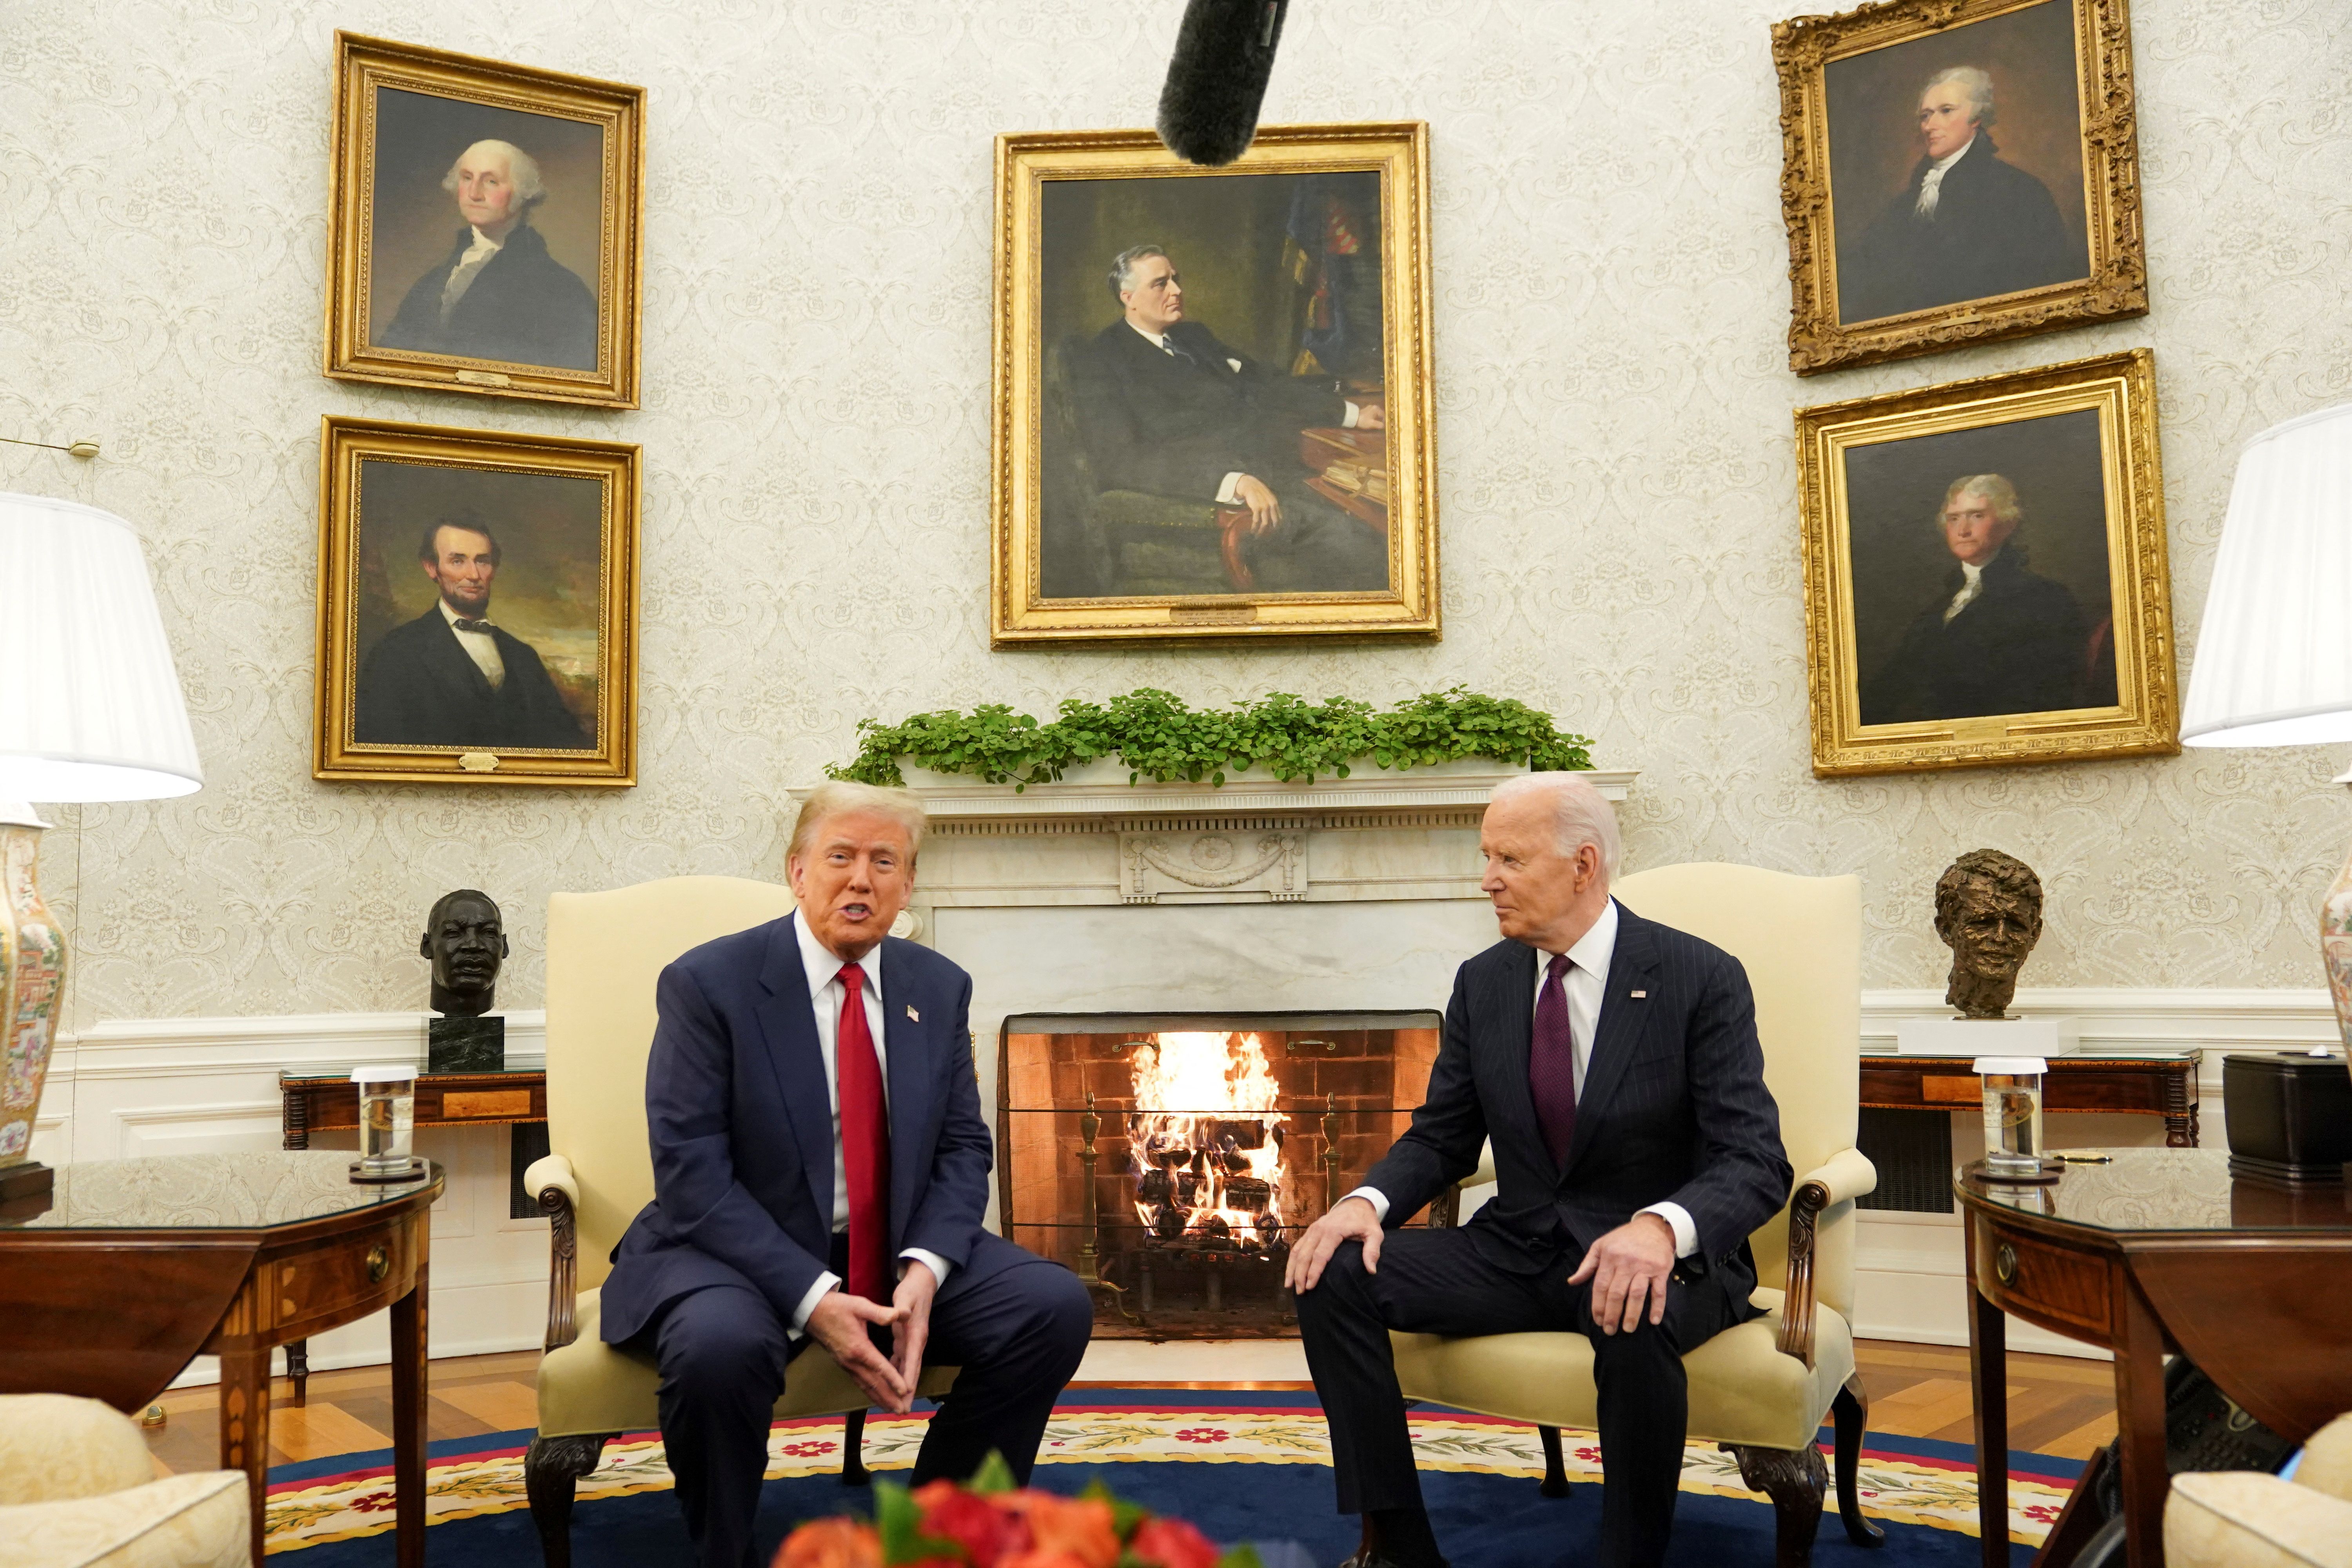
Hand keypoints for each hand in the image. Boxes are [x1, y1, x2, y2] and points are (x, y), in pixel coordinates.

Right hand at [805, 1288, 911, 1410]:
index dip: (893, 1379)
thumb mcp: (860, 1305)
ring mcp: (846, 1365)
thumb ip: (881, 1313)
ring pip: (865, 1386)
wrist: (812, 1311)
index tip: (905, 1391)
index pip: (879, 1367)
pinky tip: (876, 1396)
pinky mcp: (843, 1364)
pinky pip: (859, 1382)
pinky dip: (869, 1392)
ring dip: (879, 1398)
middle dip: (888, 1397)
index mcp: (858, 1347)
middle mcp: (852, 1361)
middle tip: (902, 1411)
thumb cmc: (837, 1307)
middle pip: (873, 1383)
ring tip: (892, 1409)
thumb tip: (902, 1314)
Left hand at [890, 1259, 937, 1395]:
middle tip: (902, 1410)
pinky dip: (897, 1374)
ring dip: (903, 1386)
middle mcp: (916, 1341)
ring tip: (898, 1405)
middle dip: (907, 1390)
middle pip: (912, 1370)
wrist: (921, 1284)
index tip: (906, 1394)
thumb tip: (901, 1313)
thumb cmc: (911, 1291)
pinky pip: (902, 1362)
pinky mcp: (907, 1341)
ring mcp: (912, 1342)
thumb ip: (903, 1307)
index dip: (909, 1376)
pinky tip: (890, 1383)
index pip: (912, 1358)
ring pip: (907, 1369)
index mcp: (915, 1333)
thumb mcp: (905, 1297)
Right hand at [1233, 474, 1281, 534]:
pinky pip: (1256, 520)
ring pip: (1265, 523)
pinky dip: (1254, 527)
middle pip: (1273, 522)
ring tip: (1257, 535)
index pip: (1279, 518)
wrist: (1250, 485)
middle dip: (1270, 530)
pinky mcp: (1256, 508)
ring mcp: (1264, 506)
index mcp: (1275, 503)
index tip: (1272, 531)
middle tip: (1266, 535)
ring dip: (1261, 531)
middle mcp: (1271, 505)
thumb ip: (1271, 505)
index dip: (1277, 526)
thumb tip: (1273, 516)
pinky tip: (1252, 530)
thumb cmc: (1258, 492)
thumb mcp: (1268, 497)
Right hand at [1284, 1194, 1381, 1293]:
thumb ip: (1372, 1251)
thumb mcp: (1374, 1233)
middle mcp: (1319, 1229)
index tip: (1310, 1287)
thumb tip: (1371, 1271)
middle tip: (1300, 1292)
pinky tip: (1290, 1272)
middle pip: (1305, 1255)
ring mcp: (1312, 1229)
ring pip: (1297, 1250)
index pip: (1320, 1255)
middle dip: (1300, 1274)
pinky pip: (1297, 1246)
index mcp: (1333, 1231)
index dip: (1314, 1272)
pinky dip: (1292, 1260)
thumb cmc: (1365, 1221)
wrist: (1356, 1203)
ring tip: (1289, 1286)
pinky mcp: (1310, 1231)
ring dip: (1292, 1269)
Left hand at [1355, 401, 1384, 429]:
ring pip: (1376, 414)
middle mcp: (1374, 407)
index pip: (1384, 415)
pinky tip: (1373, 421)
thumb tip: (1384, 425)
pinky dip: (1374, 417)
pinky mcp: (1366, 410)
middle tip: (1381, 425)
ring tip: (1377, 424)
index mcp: (1377, 409)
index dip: (1385, 421)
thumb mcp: (1372, 423)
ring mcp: (1370, 408)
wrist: (1353, 417)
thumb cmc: (1364, 420)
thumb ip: (1379, 424)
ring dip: (1377, 419)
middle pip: (1380, 414)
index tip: (1384, 426)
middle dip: (1381, 419)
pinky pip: (1373, 414)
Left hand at [1566, 1213, 1676, 1334]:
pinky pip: (1659, 1291)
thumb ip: (1587, 1265)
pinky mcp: (1661, 1270)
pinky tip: (1653, 1321)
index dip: (1598, 1306)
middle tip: (1610, 1330)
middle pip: (1617, 1293)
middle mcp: (1626, 1263)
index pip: (1601, 1286)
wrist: (1653, 1227)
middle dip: (1612, 1314)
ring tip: (1627, 1329)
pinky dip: (1657, 1307)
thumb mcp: (1601, 1246)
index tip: (1598, 1321)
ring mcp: (1644, 1267)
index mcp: (1609, 1258)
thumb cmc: (1624, 1239)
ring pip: (1636, 1294)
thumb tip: (1572, 1282)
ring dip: (1632, 1314)